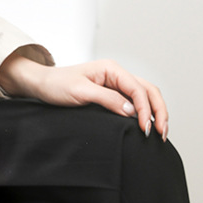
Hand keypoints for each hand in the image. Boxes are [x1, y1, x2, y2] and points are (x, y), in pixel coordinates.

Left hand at [0, 51, 168, 139]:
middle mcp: (117, 74)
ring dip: (155, 112)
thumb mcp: (80, 92)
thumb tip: (131, 111)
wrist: (41, 85)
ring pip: (145, 96)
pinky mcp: (111, 94)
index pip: (138, 89)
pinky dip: (145, 113)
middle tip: (161, 133)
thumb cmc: (56, 85)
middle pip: (149, 90)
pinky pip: (134, 102)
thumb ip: (107, 100)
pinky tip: (146, 126)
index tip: (145, 129)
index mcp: (111, 69)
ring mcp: (115, 84)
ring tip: (159, 133)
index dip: (146, 109)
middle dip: (159, 111)